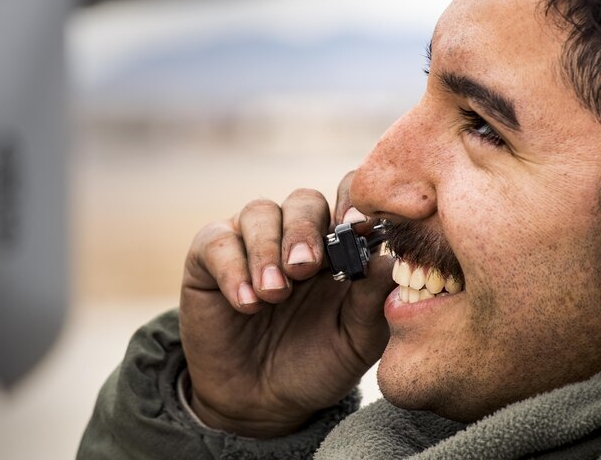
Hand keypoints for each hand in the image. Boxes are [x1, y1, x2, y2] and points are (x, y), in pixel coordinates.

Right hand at [179, 173, 393, 437]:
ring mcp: (253, 242)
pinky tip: (246, 303)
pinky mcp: (211, 258)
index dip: (353, 203)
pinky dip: (233, 269)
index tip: (357, 227)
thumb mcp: (356, 340)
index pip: (349, 199)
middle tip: (305, 268)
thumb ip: (373, 300)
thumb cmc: (318, 364)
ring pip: (260, 212)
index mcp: (340, 245)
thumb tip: (390, 261)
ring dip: (268, 250)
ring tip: (274, 295)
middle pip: (304, 201)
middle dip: (305, 231)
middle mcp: (297, 234)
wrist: (263, 403)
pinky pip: (218, 241)